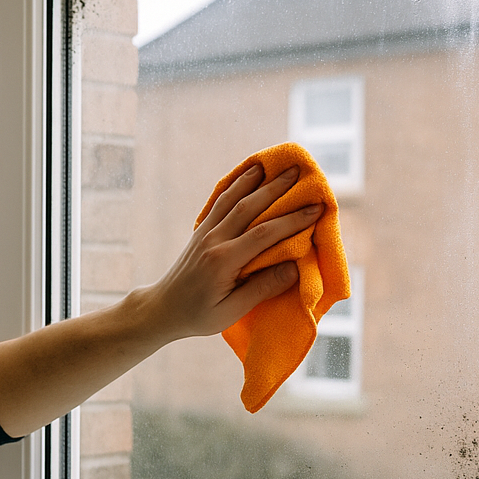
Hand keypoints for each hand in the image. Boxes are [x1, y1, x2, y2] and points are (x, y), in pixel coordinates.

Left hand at [0, 162, 323, 437]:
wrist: (162, 309)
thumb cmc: (198, 316)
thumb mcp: (231, 312)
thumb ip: (261, 289)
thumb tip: (294, 267)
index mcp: (223, 261)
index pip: (264, 234)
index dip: (292, 220)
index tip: (317, 209)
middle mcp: (213, 240)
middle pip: (249, 206)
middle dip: (277, 188)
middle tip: (300, 172)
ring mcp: (205, 232)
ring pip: (232, 198)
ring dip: (254, 179)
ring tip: (273, 163)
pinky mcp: (201, 231)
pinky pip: (220, 201)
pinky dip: (235, 185)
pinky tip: (247, 174)